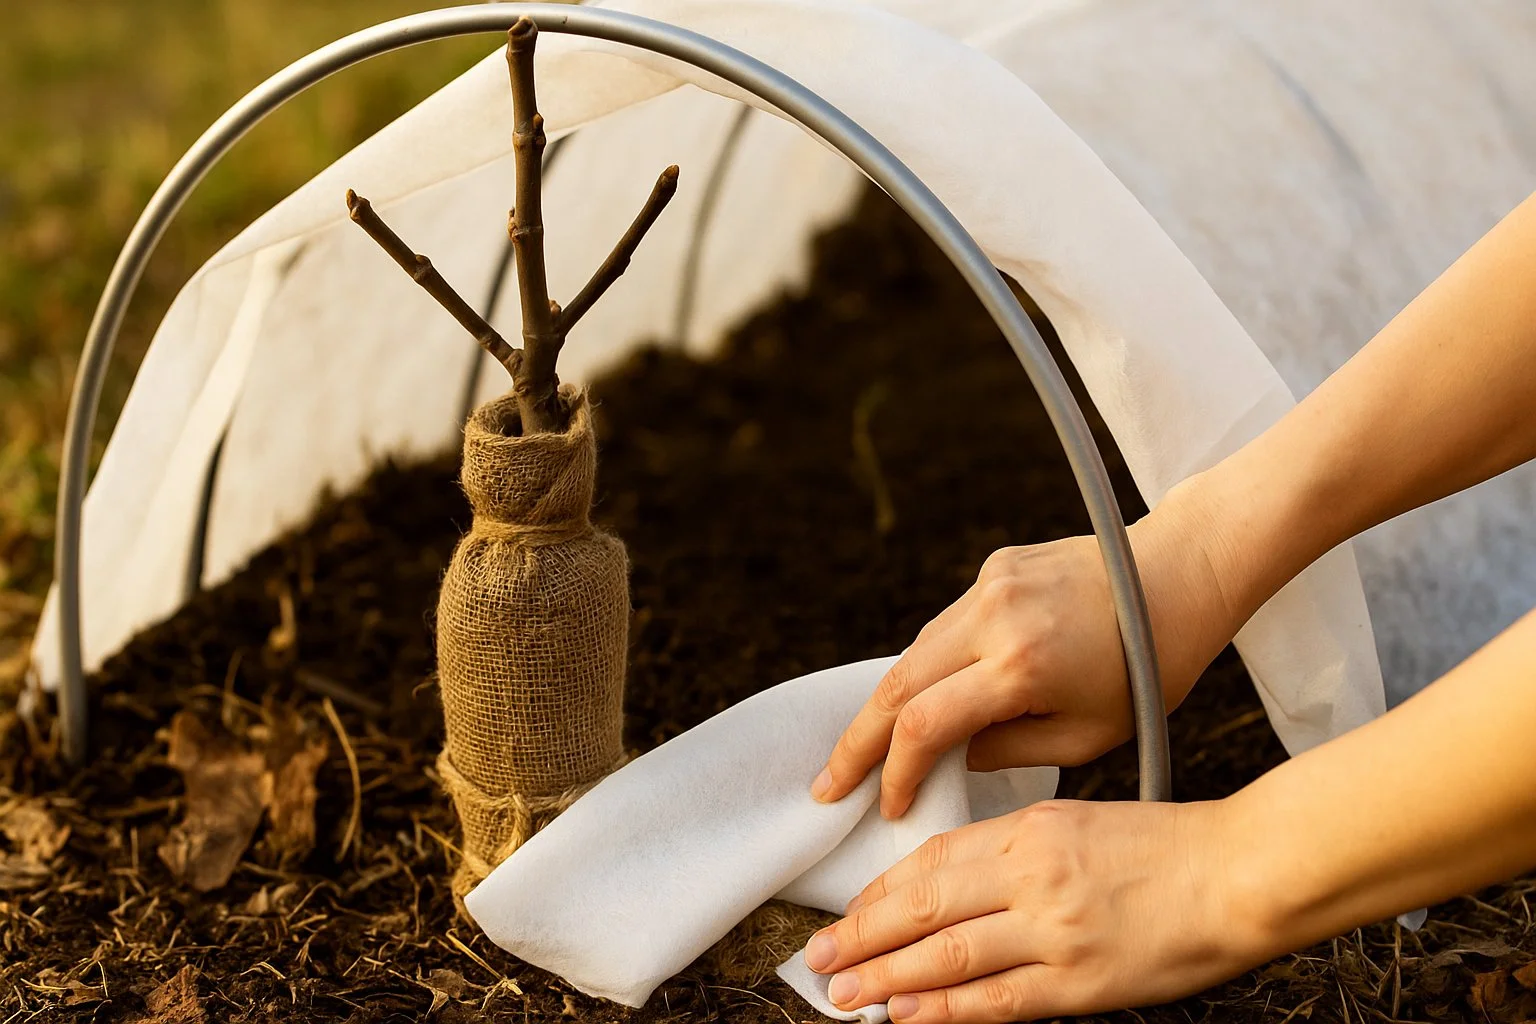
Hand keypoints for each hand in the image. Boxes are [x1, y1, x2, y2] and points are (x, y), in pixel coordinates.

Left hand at [803, 799, 1271, 1022]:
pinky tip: (907, 1016)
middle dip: (863, 934)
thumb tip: (952, 888)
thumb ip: (1016, 852)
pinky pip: (997, 1001)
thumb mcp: (1079, 825)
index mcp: (1030, 831)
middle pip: (923, 906)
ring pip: (947, 955)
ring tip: (845, 993)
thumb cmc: (1168, 847)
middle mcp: (1033, 877)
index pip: (932, 861)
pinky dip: (945, 1010)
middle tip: (820, 956)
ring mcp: (1056, 932)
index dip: (881, 891)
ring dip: (888, 978)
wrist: (1244, 873)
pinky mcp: (1082, 983)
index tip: (850, 912)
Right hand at [813, 491, 1237, 817]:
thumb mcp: (1090, 735)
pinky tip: (924, 698)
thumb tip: (950, 756)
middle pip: (897, 684)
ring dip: (888, 703)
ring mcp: (990, 585)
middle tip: (827, 785)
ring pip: (915, 653)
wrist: (1180, 573)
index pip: (926, 724)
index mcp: (1022, 665)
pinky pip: (945, 627)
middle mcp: (994, 617)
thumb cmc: (1149, 669)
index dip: (896, 772)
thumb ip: (1011, 751)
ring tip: (865, 751)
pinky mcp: (994, 567)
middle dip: (857, 742)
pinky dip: (929, 666)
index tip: (887, 808)